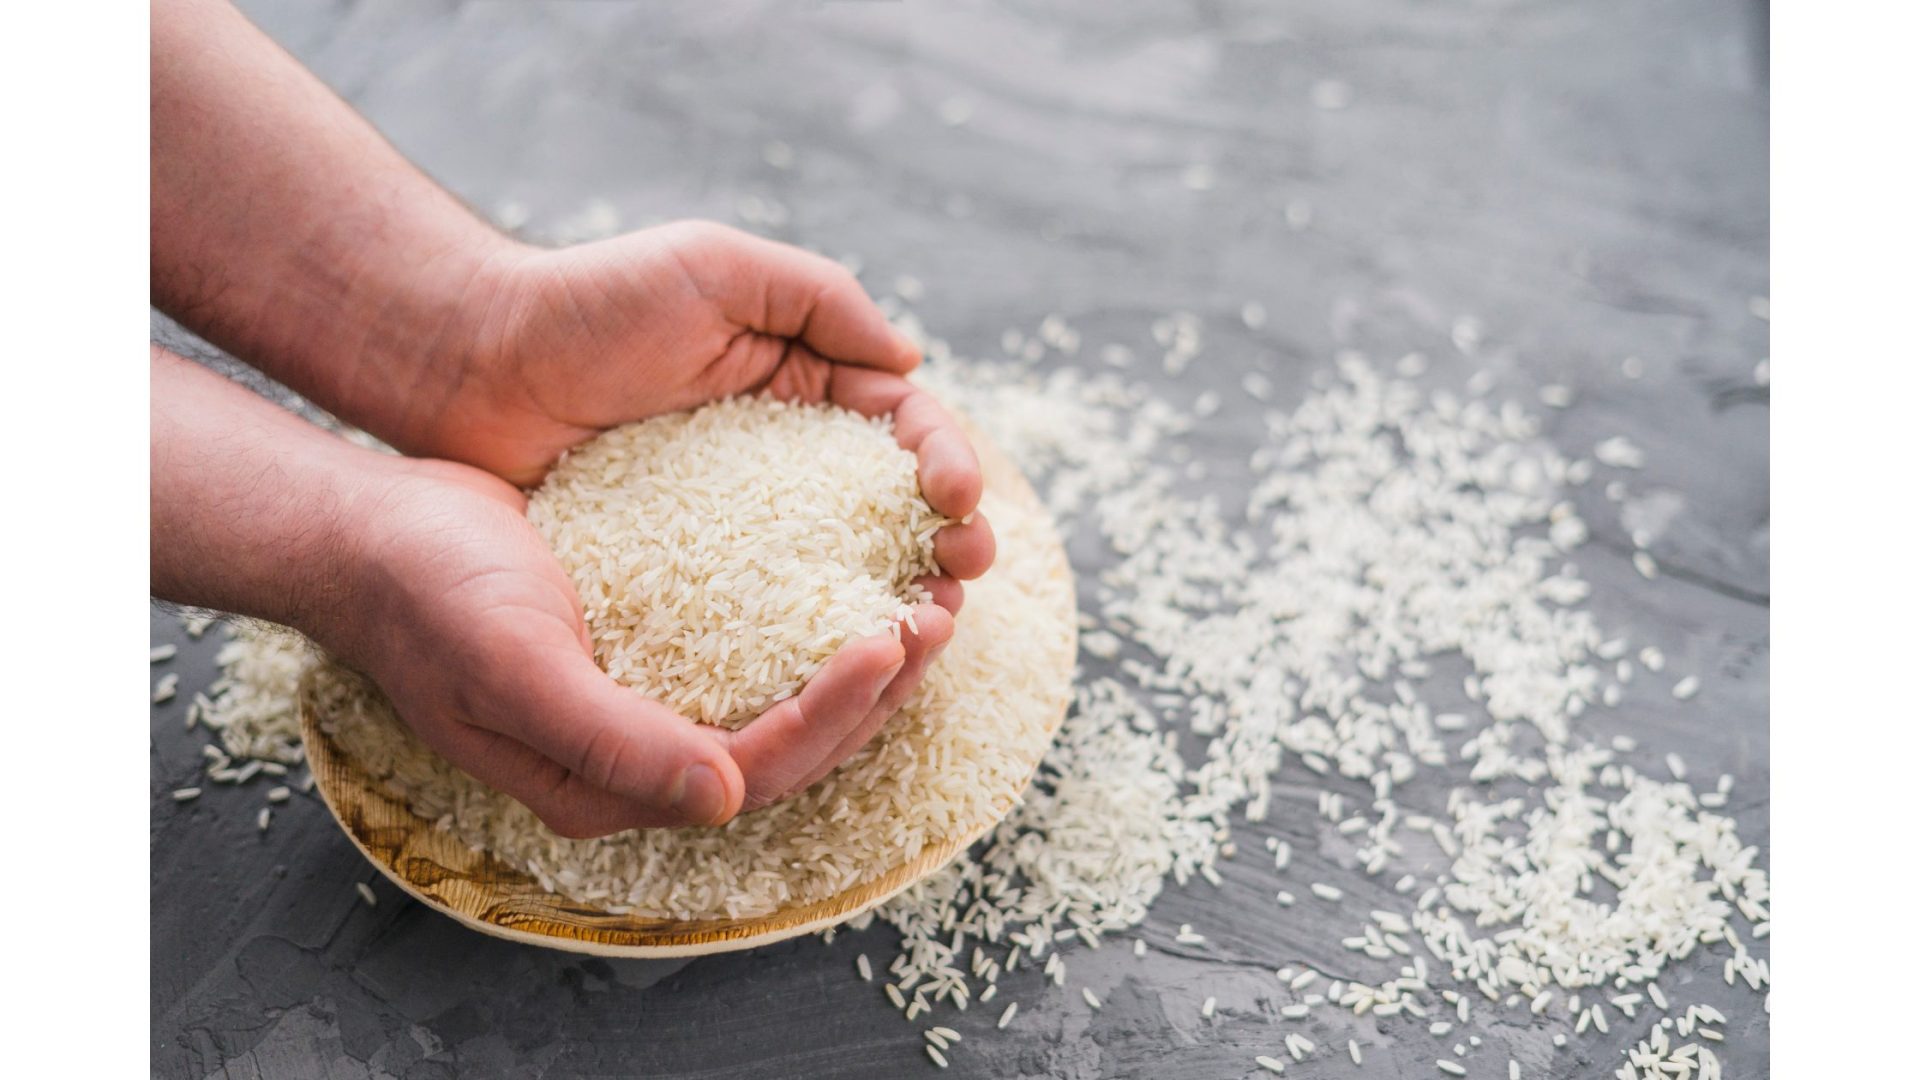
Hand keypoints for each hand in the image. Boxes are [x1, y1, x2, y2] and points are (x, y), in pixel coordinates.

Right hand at [328, 455, 956, 836]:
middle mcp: (640, 758)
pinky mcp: (656, 648)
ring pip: (785, 701)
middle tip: (939, 613)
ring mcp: (649, 703)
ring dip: (859, 661)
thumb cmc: (429, 597)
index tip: (891, 638)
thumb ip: (613, 741)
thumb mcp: (514, 666)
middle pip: (790, 745)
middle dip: (876, 690)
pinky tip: (854, 575)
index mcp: (608, 783)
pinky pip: (757, 651)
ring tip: (921, 597)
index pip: (757, 768)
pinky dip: (812, 621)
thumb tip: (725, 800)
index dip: (836, 713)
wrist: (375, 534)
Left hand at [427, 222, 994, 588]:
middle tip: (964, 572)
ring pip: (840, 561)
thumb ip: (818, 299)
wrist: (469, 363)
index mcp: (802, 376)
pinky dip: (807, 630)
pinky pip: (758, 603)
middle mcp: (782, 451)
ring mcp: (736, 517)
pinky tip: (837, 657)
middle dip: (944, 536)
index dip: (945, 460)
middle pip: (890, 502)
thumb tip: (912, 358)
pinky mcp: (685, 569)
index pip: (902, 423)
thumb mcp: (715, 267)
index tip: (954, 497)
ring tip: (925, 624)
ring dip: (895, 591)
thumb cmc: (588, 300)